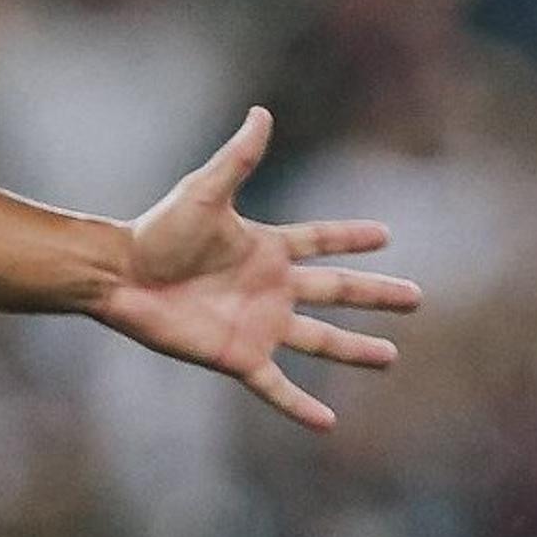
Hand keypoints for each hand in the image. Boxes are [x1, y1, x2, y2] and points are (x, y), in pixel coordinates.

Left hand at [94, 107, 419, 430]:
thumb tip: (261, 113)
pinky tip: (328, 423)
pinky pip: (276, 386)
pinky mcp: (238, 355)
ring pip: (320, 340)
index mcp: (266, 248)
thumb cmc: (157, 232)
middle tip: (416, 297)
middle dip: (375, 294)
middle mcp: (270, 288)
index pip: (321, 241)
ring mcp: (258, 324)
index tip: (386, 235)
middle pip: (336, 291)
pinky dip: (301, 406)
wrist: (120, 276)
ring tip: (390, 357)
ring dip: (355, 350)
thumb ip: (238, 159)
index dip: (351, 238)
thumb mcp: (204, 193)